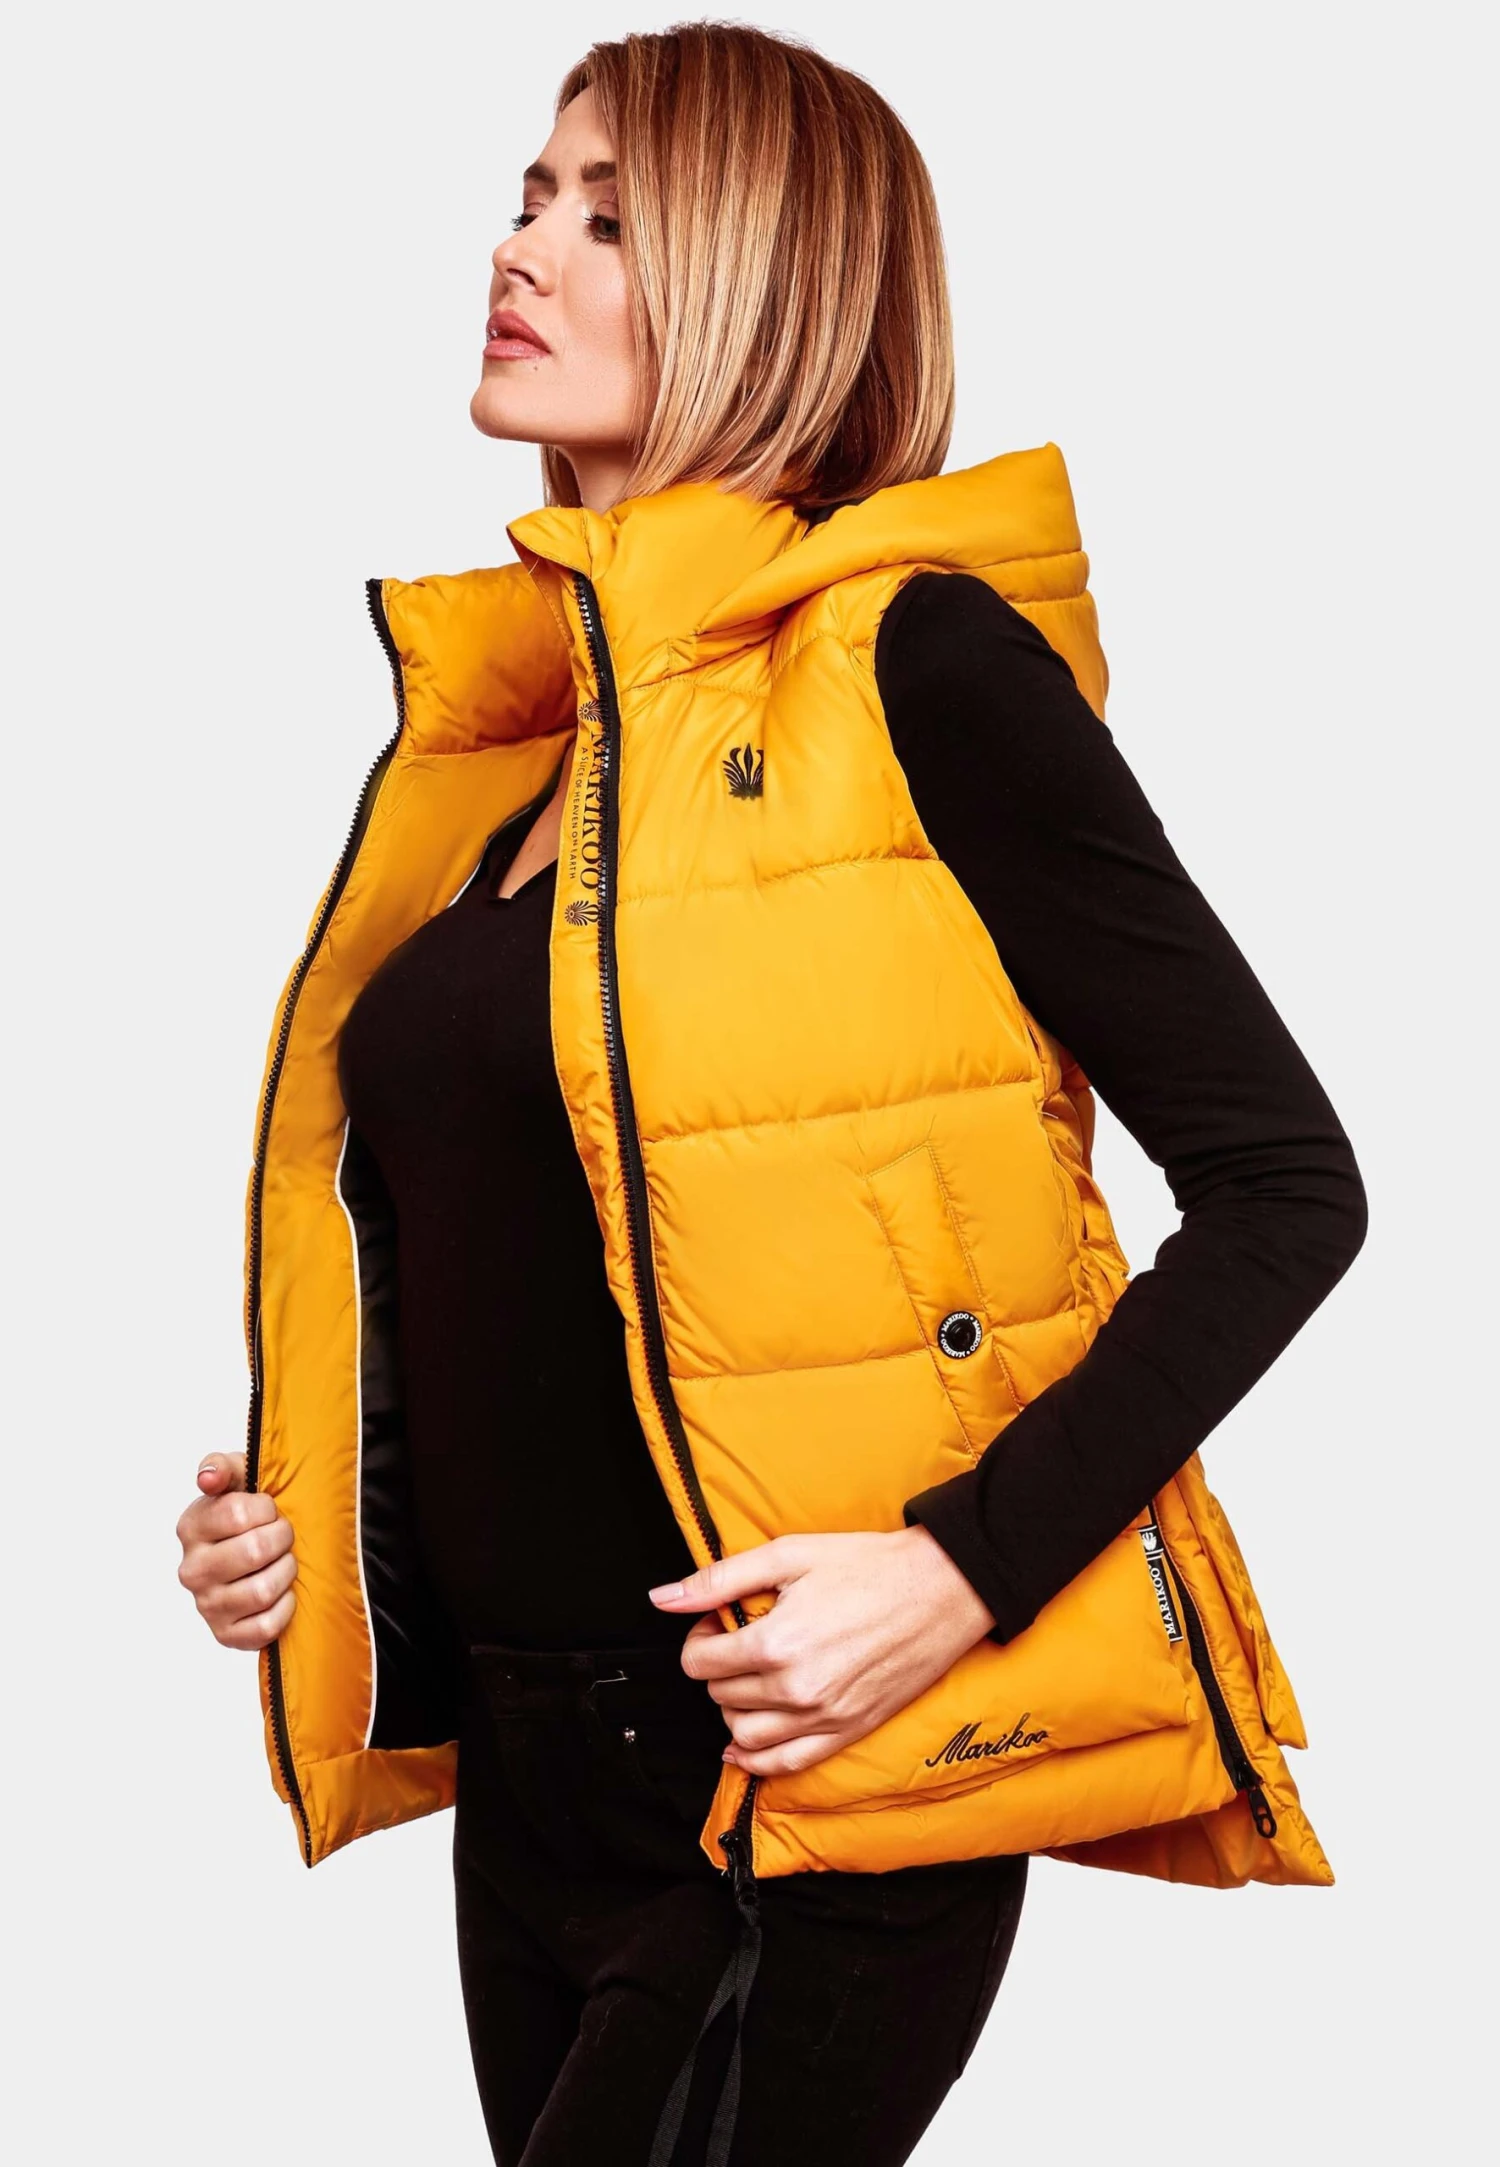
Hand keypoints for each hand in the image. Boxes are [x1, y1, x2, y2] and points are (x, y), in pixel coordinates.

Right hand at [176, 1452, 297, 1650]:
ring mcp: (207, 1606)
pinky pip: (266, 1626)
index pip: (237, 1512)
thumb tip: (208, 1477)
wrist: (256, 1559)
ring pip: (264, 1589)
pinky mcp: (226, 1635)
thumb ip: (223, 1466)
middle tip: (283, 1537)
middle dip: (282, 1539)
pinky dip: (285, 1608)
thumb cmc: (248, 1516)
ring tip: (282, 1563)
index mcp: (191, 1528)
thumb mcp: (238, 1480)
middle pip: (255, 1551)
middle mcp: (192, 1570)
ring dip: (286, 1572)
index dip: (266, 1509)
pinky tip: (281, 1594)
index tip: (269, 1511)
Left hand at [649, 1528, 994, 1777]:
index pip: (700, 1663)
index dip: (699, 1638)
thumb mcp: (787, 1555)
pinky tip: (744, 1745)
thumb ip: (719, 1580)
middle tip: (736, 1639)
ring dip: (733, 1708)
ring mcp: (823, 1717)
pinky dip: (756, 1760)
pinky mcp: (848, 1731)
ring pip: (744, 1734)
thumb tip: (662, 1598)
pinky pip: (786, 1764)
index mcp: (776, 1643)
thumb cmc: (868, 1566)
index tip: (717, 1621)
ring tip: (750, 1677)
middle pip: (720, 1695)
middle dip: (716, 1667)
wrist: (941, 1588)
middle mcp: (796, 1689)